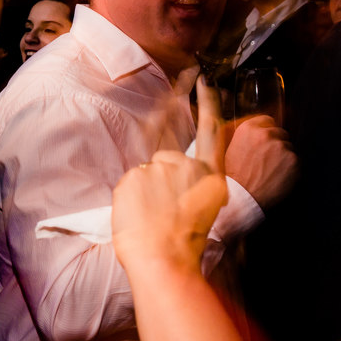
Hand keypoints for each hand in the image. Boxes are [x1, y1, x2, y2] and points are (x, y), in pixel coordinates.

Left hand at [113, 82, 228, 271]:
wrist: (164, 259)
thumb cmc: (184, 242)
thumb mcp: (204, 208)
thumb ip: (194, 183)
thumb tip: (176, 177)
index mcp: (210, 176)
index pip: (210, 130)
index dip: (207, 104)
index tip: (202, 81)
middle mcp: (188, 166)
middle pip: (167, 156)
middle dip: (161, 177)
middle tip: (161, 206)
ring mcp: (159, 169)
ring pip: (146, 171)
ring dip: (145, 190)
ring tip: (152, 216)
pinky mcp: (134, 175)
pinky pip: (129, 182)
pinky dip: (130, 197)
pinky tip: (139, 214)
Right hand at [224, 115, 296, 208]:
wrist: (241, 197)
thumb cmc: (233, 177)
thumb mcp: (229, 149)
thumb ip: (244, 136)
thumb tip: (256, 129)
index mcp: (247, 129)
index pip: (267, 120)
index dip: (266, 131)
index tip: (264, 140)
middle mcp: (265, 134)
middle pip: (280, 132)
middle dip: (275, 144)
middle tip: (264, 160)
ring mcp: (281, 146)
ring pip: (288, 147)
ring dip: (282, 156)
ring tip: (268, 170)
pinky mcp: (294, 160)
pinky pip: (295, 161)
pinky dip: (289, 168)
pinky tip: (276, 176)